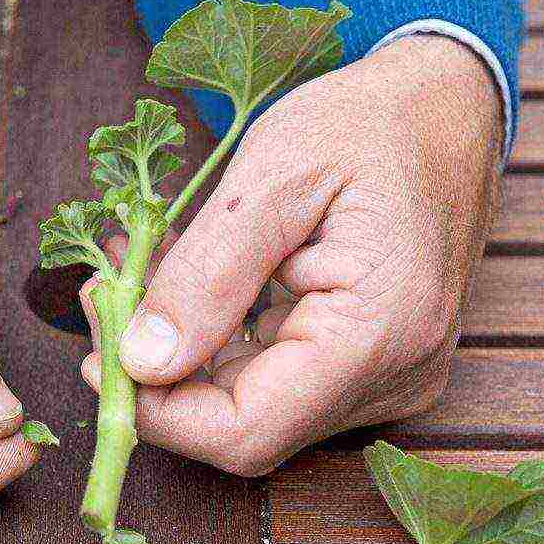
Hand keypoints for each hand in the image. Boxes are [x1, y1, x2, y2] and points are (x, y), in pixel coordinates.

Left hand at [80, 36, 501, 475]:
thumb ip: (206, 276)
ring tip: (135, 270)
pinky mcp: (368, 364)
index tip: (100, 355)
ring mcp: (385, 377)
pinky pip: (274, 376)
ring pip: (251, 402)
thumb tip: (141, 363)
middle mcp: (393, 376)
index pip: (246, 432)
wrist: (443, 110)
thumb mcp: (274, 176)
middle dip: (160, 371)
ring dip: (182, 348)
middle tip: (106, 296)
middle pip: (244, 424)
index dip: (159, 412)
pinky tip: (182, 281)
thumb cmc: (368, 124)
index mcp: (379, 332)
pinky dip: (218, 337)